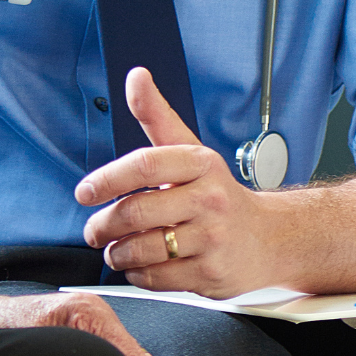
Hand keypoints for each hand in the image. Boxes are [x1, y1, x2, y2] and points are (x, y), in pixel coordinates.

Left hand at [75, 68, 290, 296]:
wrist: (270, 238)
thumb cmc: (219, 195)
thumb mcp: (192, 151)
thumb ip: (158, 116)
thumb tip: (136, 76)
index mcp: (201, 164)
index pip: (145, 164)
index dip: (107, 179)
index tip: (85, 192)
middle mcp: (210, 199)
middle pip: (136, 212)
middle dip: (103, 225)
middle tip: (95, 230)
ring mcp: (212, 238)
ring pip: (141, 250)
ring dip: (117, 254)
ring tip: (117, 250)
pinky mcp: (211, 273)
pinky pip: (155, 279)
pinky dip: (138, 275)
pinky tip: (143, 266)